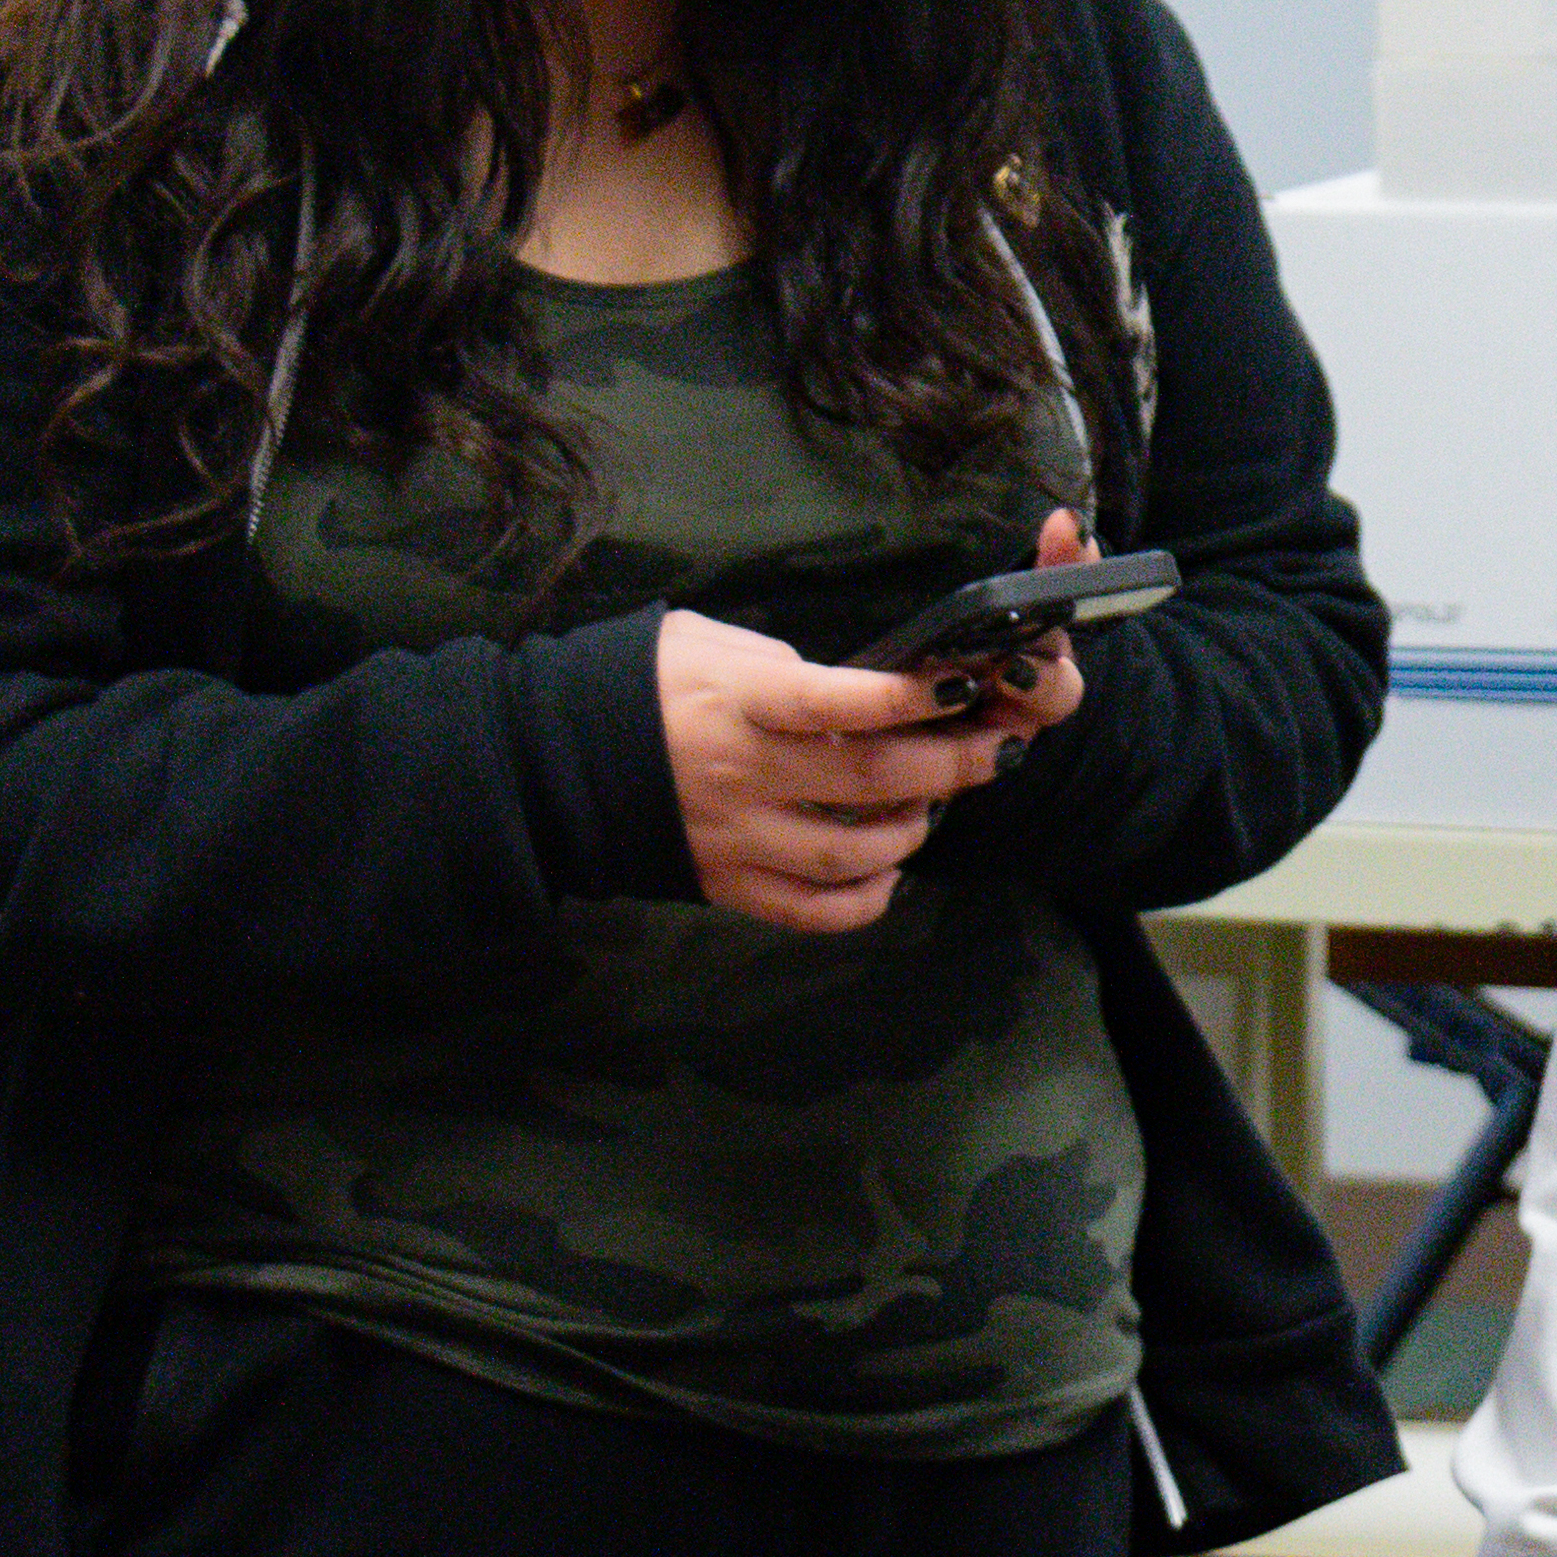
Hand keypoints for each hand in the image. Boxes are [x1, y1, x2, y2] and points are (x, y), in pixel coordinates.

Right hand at [655, 544, 1075, 932]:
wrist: (559, 761)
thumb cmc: (646, 685)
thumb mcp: (709, 646)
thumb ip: (786, 668)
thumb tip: (861, 695)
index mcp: (739, 703)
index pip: (835, 701)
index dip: (907, 696)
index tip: (963, 685)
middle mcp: (743, 774)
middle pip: (870, 778)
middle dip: (951, 764)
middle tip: (996, 749)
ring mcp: (737, 838)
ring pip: (853, 851)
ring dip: (912, 830)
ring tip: (932, 805)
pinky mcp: (728, 886)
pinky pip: (813, 910)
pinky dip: (866, 898)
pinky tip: (888, 871)